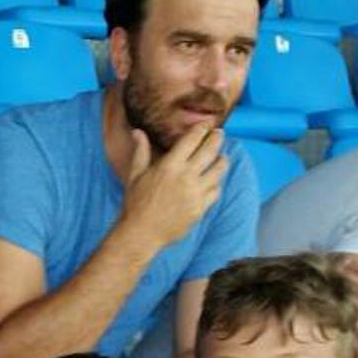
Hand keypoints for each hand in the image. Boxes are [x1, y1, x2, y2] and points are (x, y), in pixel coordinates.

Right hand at [117, 125, 226, 250]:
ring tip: (222, 157)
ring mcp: (195, 193)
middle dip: (217, 138)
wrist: (141, 233)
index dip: (202, 128)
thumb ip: (140, 152)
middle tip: (219, 133)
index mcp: (169, 165)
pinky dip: (217, 184)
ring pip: (218, 170)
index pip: (192, 139)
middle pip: (210, 150)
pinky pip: (216, 191)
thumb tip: (137, 131)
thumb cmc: (135, 204)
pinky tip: (214, 181)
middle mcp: (186, 177)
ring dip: (222, 160)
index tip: (207, 124)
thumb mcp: (135, 175)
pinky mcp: (201, 208)